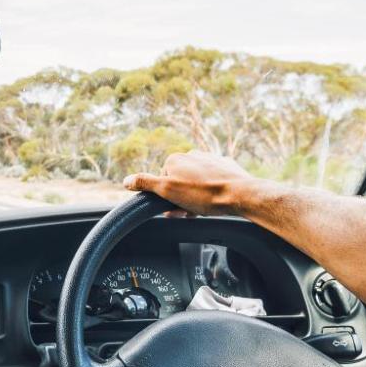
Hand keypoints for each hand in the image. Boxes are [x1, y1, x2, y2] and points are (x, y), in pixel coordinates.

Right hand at [125, 150, 259, 215]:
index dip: (168, 197)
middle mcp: (192, 154)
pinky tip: (217, 200)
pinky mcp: (225, 165)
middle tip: (190, 211)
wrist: (239, 194)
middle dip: (183, 198)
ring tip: (205, 208)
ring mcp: (210, 158)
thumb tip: (126, 181)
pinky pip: (213, 179)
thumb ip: (145, 183)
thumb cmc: (204, 194)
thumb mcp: (168, 191)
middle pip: (180, 181)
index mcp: (175, 159)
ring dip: (197, 195)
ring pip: (197, 181)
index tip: (175, 208)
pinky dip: (212, 190)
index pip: (163, 181)